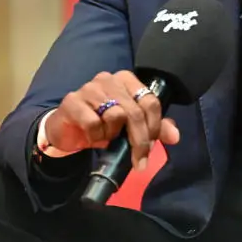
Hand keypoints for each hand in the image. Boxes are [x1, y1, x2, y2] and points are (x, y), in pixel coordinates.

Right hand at [45, 70, 179, 170]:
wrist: (66, 130)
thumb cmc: (101, 124)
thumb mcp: (129, 127)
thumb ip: (153, 128)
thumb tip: (175, 137)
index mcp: (126, 80)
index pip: (150, 101)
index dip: (155, 126)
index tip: (152, 147)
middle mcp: (109, 79)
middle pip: (135, 112)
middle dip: (140, 141)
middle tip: (139, 161)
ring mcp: (89, 88)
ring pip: (115, 116)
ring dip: (113, 135)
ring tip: (106, 138)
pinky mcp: (72, 101)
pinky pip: (93, 123)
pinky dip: (96, 136)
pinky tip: (91, 137)